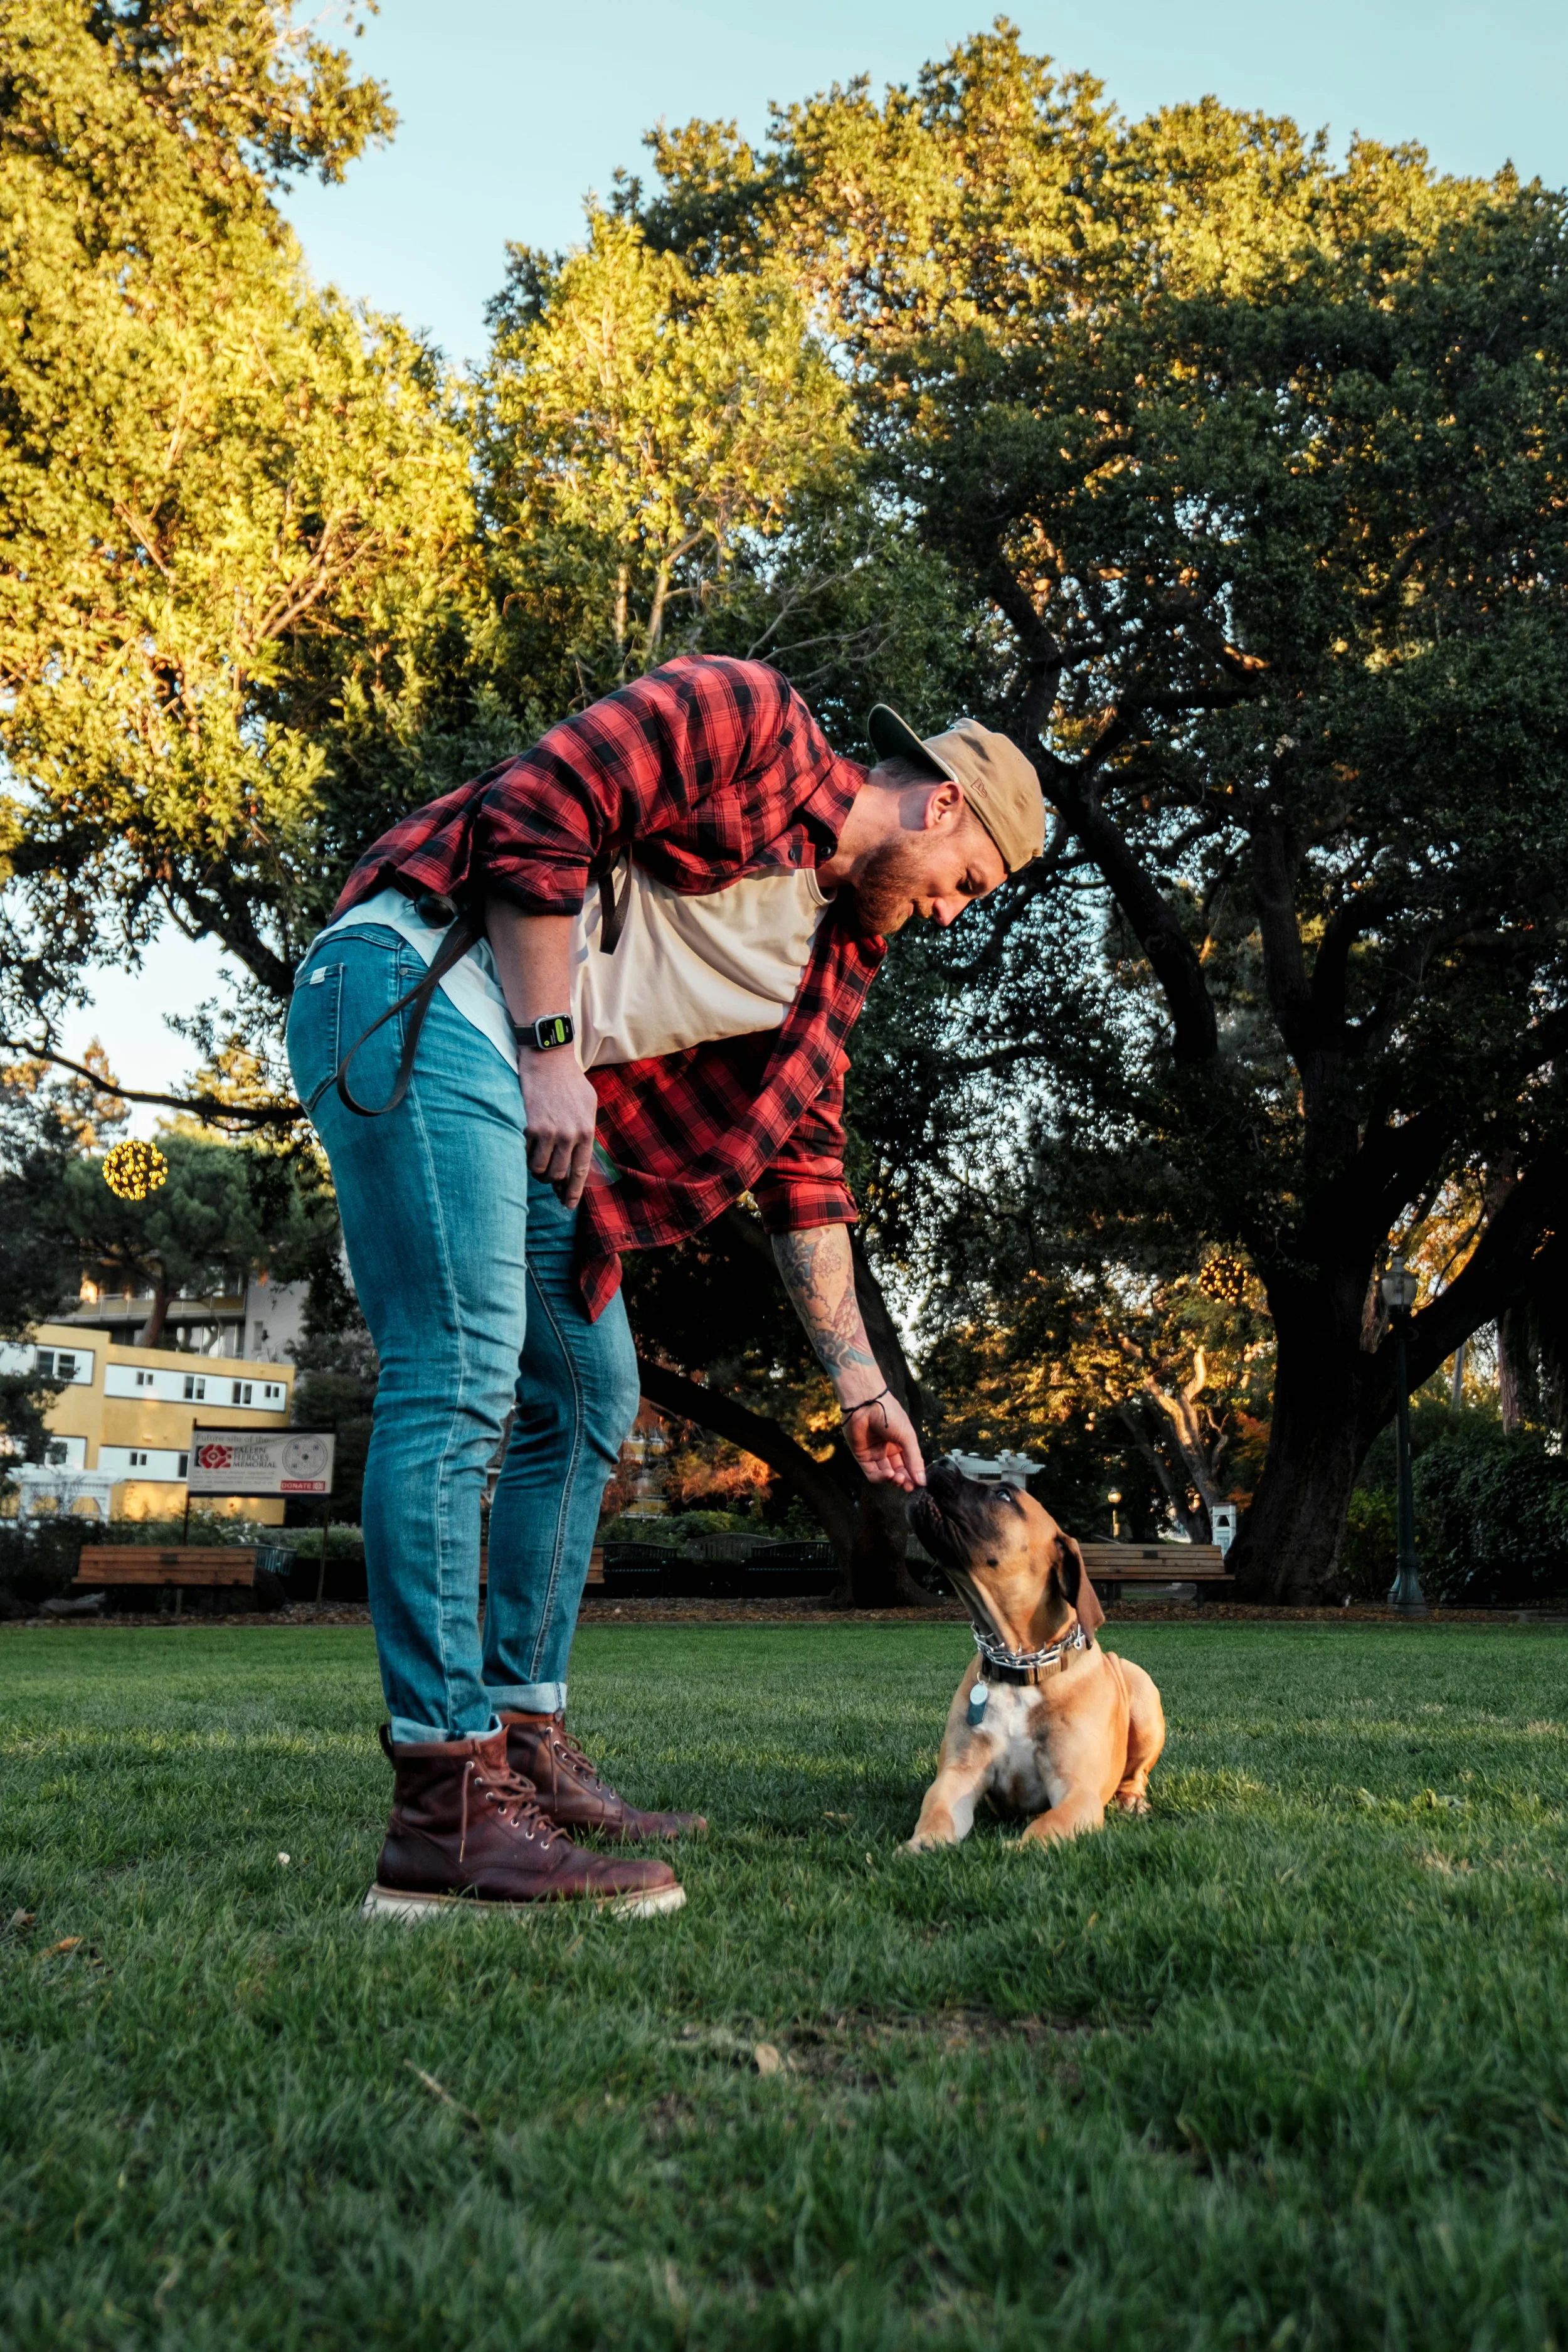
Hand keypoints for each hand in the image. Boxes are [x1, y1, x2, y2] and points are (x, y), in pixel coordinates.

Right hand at [518, 1050, 597, 1207]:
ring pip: (538, 1168)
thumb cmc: (569, 1081)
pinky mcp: (529, 1126)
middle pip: (557, 1174)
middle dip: (550, 1180)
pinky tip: (522, 1147)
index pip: (579, 1171)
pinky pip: (523, 1154)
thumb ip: (586, 1130)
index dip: (572, 1192)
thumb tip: (581, 1155)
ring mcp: (549, 1132)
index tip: (567, 1205)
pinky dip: (521, 1155)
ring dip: (534, 1168)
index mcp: (586, 1132)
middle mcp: (569, 1136)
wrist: (548, 1059)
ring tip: (532, 1158)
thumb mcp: (588, 1105)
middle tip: (544, 1175)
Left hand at [841, 1390, 925, 1491]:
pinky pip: (872, 1473)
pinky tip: (889, 1474)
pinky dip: (881, 1477)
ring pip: (885, 1474)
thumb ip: (914, 1459)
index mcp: (901, 1444)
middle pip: (897, 1471)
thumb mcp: (908, 1437)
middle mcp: (888, 1450)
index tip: (920, 1484)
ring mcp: (874, 1454)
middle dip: (904, 1480)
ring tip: (899, 1479)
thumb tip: (923, 1482)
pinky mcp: (862, 1456)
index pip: (909, 1465)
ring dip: (893, 1480)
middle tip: (909, 1486)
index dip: (914, 1475)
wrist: (867, 1403)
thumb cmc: (890, 1415)